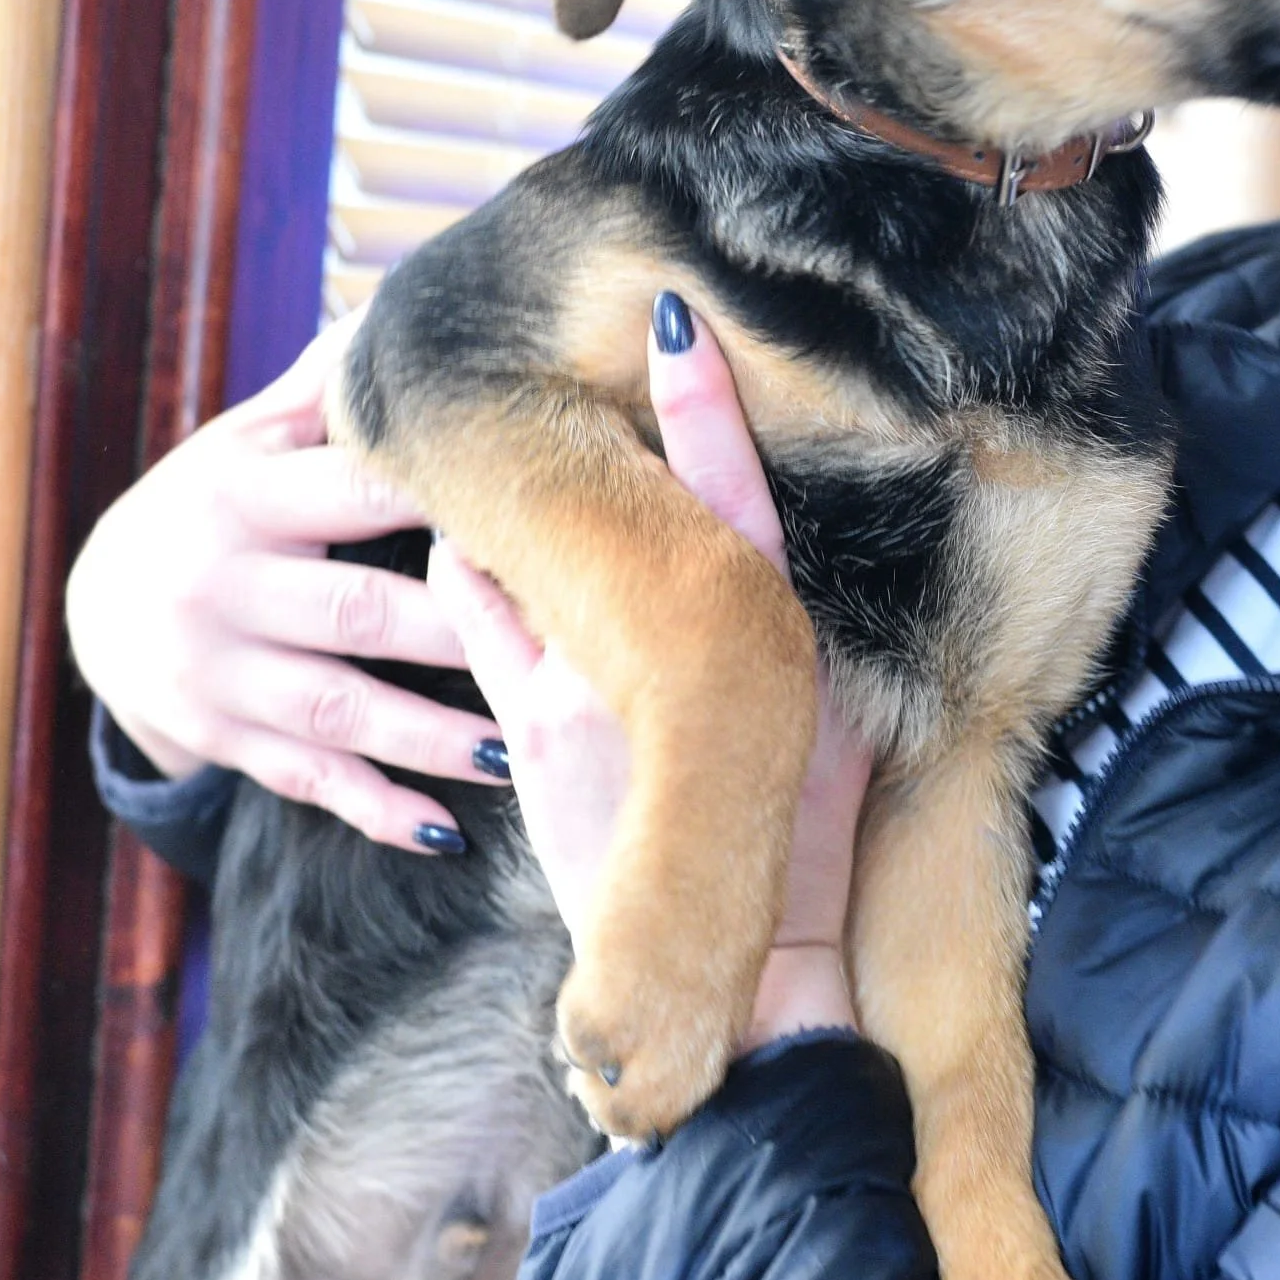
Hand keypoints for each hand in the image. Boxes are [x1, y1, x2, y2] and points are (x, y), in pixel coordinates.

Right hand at [65, 311, 503, 852]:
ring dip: (431, 737)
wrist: (94, 606)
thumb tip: (393, 316)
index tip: (541, 508)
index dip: (445, 501)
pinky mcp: (221, 739)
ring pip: (339, 708)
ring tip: (517, 754)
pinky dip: (372, 809)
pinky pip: (305, 779)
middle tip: (563, 643)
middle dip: (460, 631)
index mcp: (244, 494)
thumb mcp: (243, 441)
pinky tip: (442, 833)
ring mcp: (217, 672)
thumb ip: (319, 391)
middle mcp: (223, 584)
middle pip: (359, 610)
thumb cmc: (207, 506)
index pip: (357, 491)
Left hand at [426, 297, 869, 1051]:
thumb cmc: (791, 844)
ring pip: (529, 542)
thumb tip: (773, 557)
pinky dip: (465, 564)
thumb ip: (790, 633)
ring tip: (475, 438)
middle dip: (585, 419)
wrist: (727, 966)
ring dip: (505, 490)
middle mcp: (676, 644)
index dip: (704, 401)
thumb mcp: (827, 729)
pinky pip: (477, 611)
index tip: (674, 314)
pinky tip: (452, 534)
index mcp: (764, 631)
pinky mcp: (532, 724)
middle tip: (532, 346)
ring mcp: (596, 678)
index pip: (733, 492)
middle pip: (621, 501)